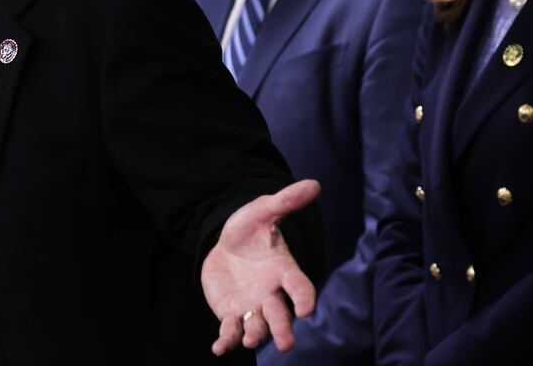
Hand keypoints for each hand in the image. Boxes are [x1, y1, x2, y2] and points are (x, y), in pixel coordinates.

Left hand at [201, 179, 319, 355]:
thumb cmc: (249, 230)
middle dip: (283, 329)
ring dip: (255, 335)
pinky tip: (219, 348)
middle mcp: (272, 294)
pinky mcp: (231, 315)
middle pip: (281, 315)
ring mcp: (252, 307)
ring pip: (257, 327)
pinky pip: (231, 331)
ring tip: (250, 340)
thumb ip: (285, 202)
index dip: (304, 298)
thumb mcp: (262, 211)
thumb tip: (314, 184)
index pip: (300, 286)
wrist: (225, 245)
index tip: (306, 309)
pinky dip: (226, 341)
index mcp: (283, 271)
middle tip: (286, 344)